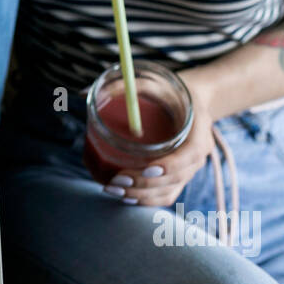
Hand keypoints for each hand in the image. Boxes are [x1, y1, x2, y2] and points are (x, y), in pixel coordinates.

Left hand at [102, 85, 214, 207]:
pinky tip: (124, 196)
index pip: (191, 154)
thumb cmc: (167, 92)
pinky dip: (145, 200)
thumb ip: (123, 87)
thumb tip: (84, 94)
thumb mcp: (151, 84)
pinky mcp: (178, 178)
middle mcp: (197, 154)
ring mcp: (189, 170)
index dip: (171, 165)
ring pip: (168, 192)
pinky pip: (164, 196)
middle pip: (175, 178)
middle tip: (116, 179)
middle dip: (144, 184)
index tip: (147, 168)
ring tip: (112, 188)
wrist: (190, 103)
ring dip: (140, 195)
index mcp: (199, 129)